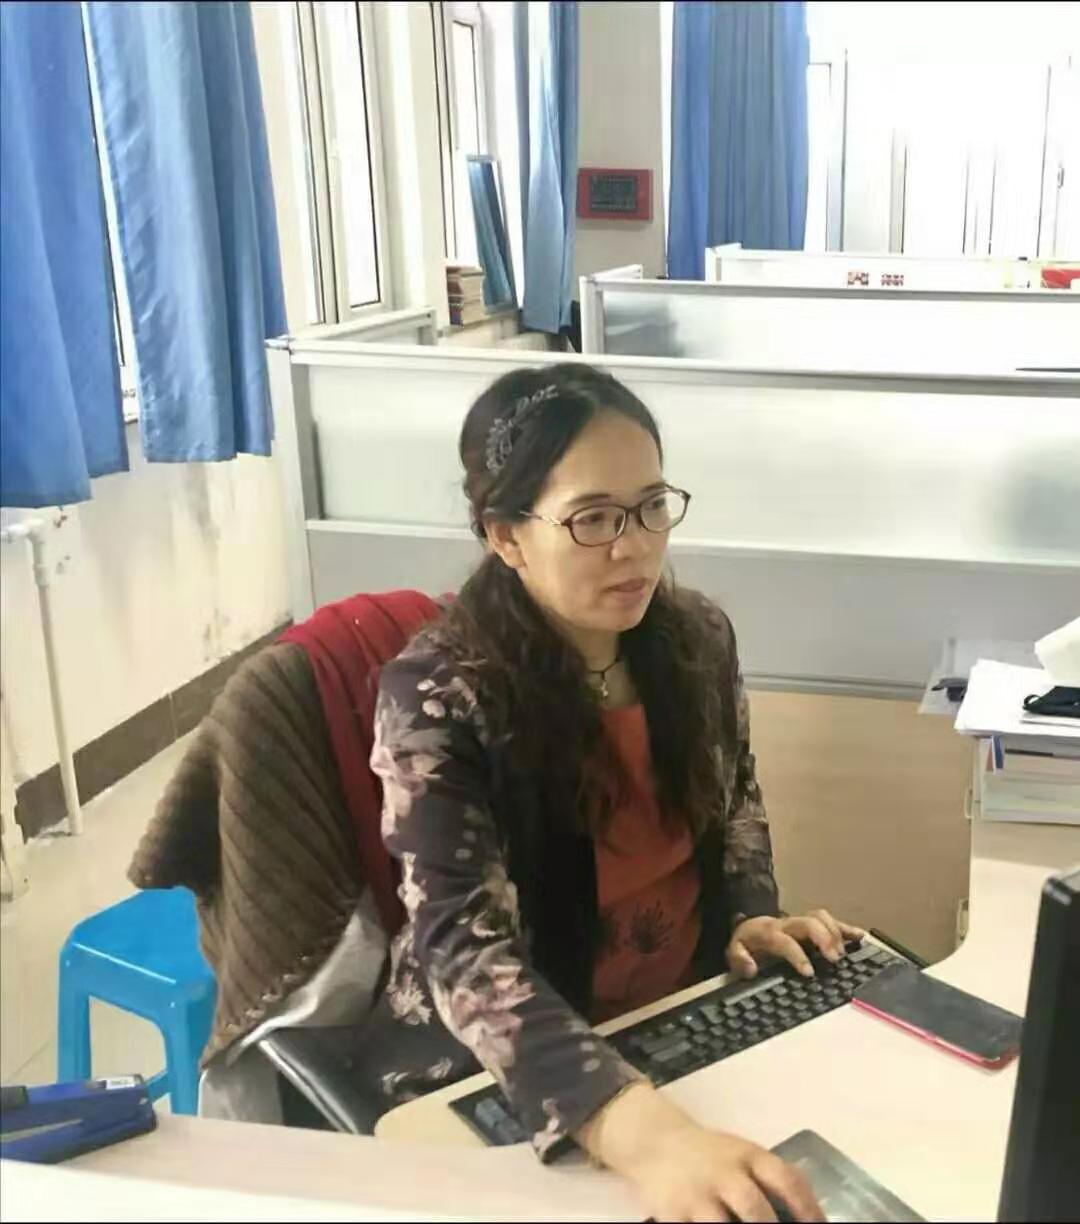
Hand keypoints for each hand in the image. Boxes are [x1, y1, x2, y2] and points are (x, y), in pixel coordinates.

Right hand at [577, 1083, 823, 1221]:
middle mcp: (723, 1173)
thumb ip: (768, 1176)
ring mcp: (697, 1195)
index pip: (785, 1179)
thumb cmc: (709, 1154)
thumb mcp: (741, 1153)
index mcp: (747, 1155)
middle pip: (754, 1208)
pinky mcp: (673, 1214)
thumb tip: (809, 1213)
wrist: (655, 1142)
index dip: (808, 1208)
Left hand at [728, 910, 864, 979]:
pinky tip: (860, 937)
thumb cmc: (748, 944)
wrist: (750, 926)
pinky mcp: (812, 924)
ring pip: (820, 917)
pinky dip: (846, 928)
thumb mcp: (734, 953)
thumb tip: (751, 968)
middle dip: (823, 938)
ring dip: (835, 933)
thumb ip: (739, 960)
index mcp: (768, 932)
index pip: (784, 940)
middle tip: (834, 960)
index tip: (809, 973)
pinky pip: (831, 921)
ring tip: (843, 954)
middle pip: (807, 923)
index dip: (797, 955)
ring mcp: (800, 921)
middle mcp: (786, 923)